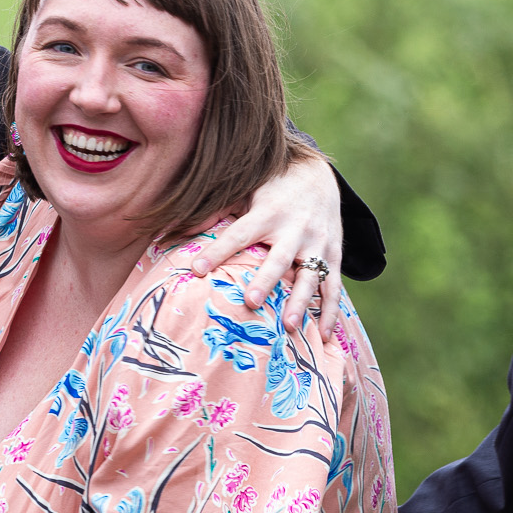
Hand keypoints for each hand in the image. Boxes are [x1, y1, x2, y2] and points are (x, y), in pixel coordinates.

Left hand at [194, 151, 342, 347]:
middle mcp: (294, 228)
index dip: (217, 252)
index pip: (238, 235)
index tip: (196, 270)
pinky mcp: (334, 254)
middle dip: (266, 280)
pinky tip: (323, 335)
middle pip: (279, 258)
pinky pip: (333, 285)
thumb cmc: (272, 187)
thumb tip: (178, 230)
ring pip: (310, 275)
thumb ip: (217, 211)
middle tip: (251, 302)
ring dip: (300, 302)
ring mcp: (317, 242)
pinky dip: (330, 311)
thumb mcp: (245, 192)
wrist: (319, 176)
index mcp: (267, 213)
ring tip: (289, 327)